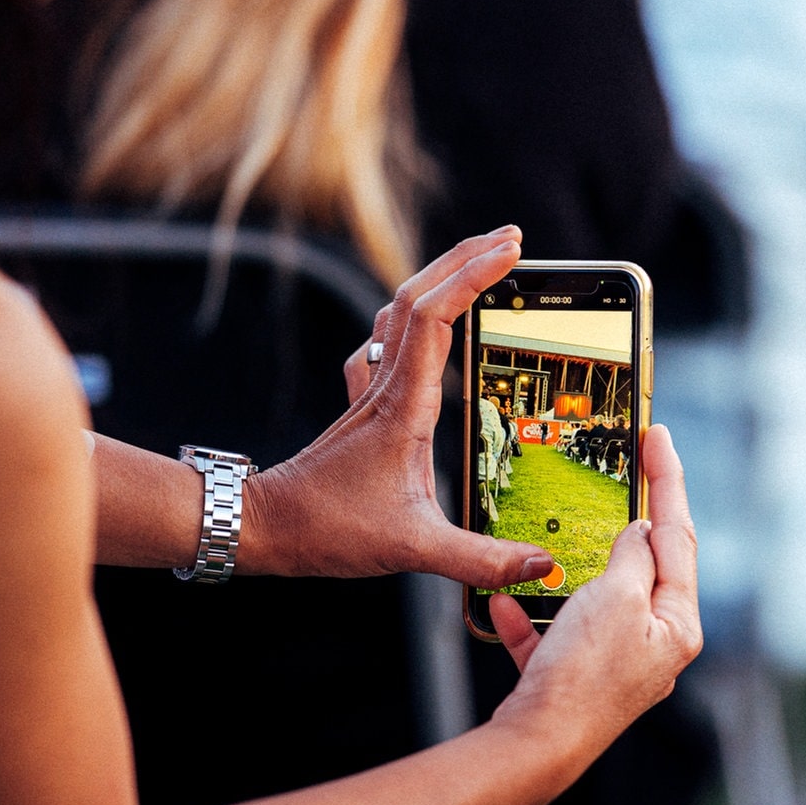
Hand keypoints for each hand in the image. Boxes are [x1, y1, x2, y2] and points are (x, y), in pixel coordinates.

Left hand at [243, 227, 553, 585]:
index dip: (474, 277)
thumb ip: (481, 558)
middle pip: (419, 296)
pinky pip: (387, 343)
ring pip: (401, 312)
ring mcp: (370, 392)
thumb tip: (542, 564)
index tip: (512, 253)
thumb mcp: (413, 549)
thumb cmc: (327, 530)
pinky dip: (412, 317)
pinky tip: (421, 324)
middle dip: (465, 259)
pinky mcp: (362, 406)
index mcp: (403, 408)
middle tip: (511, 240)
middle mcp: (385, 388)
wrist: (264, 527)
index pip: (438, 319)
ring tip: (478, 262)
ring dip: (438, 278)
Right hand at [488, 425, 702, 753]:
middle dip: (631, 521)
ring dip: (571, 572)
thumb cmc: (583, 675)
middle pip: (646, 566)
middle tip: (627, 466)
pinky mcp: (574, 683)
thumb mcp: (617, 597)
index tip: (657, 434)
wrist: (537, 747)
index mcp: (678, 625)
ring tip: (557, 539)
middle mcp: (654, 648)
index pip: (678, 537)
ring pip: (596, 600)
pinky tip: (506, 605)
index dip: (668, 480)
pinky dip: (532, 618)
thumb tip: (641, 533)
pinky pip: (553, 638)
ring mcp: (615, 667)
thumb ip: (634, 557)